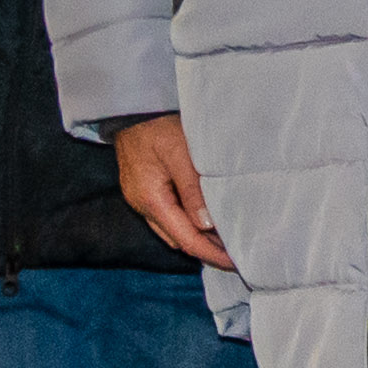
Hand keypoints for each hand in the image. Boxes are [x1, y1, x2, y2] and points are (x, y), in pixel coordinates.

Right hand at [114, 113, 229, 267]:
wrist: (132, 105)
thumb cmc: (157, 123)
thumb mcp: (180, 151)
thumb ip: (192, 188)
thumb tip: (206, 224)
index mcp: (150, 199)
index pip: (185, 238)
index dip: (211, 254)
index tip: (235, 262)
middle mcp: (141, 205)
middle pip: (177, 240)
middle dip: (206, 251)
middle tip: (236, 256)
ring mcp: (140, 198)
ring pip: (171, 230)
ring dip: (197, 239)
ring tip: (225, 242)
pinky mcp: (143, 189)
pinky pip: (167, 216)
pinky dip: (186, 223)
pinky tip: (203, 220)